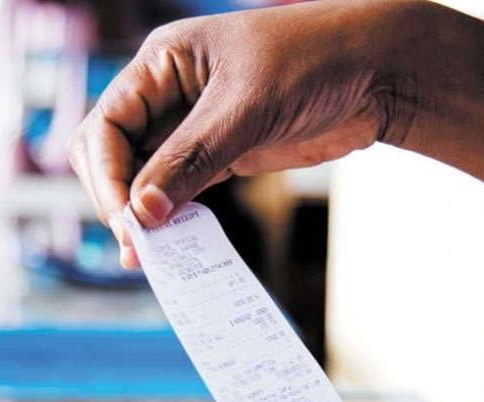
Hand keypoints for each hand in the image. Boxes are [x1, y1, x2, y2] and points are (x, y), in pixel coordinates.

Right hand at [67, 0, 425, 267]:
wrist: (376, 73)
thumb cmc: (314, 60)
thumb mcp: (247, 105)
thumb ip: (192, 157)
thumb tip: (143, 211)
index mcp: (162, 63)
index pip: (107, 124)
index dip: (107, 175)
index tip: (128, 220)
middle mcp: (170, 93)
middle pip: (115, 152)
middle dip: (118, 197)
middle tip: (138, 246)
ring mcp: (196, 125)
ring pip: (147, 175)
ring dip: (145, 214)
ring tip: (152, 258)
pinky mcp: (224, 152)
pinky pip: (184, 187)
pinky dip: (175, 214)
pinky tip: (176, 243)